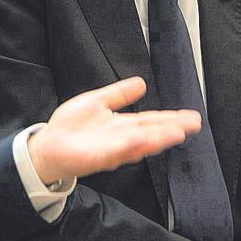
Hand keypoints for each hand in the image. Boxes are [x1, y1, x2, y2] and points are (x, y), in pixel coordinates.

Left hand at [27, 77, 200, 184]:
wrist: (48, 147)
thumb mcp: (96, 101)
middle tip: (193, 125)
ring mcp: (111, 149)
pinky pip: (115, 152)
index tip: (191, 117)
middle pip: (151, 133)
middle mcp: (121, 139)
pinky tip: (141, 140)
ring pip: (138, 144)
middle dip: (172, 129)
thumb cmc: (70, 128)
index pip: (151, 121)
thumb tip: (141, 83)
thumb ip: (119, 94)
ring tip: (176, 133)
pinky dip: (128, 146)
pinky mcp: (97, 158)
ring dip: (157, 139)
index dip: (172, 119)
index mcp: (122, 125)